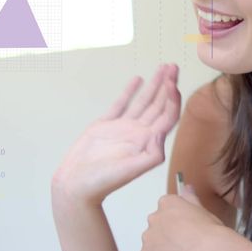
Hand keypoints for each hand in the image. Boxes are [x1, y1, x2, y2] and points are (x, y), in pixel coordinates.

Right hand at [52, 63, 180, 206]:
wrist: (78, 184)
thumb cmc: (103, 181)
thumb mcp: (131, 169)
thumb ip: (151, 154)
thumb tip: (160, 134)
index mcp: (148, 142)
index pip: (167, 116)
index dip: (172, 99)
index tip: (173, 83)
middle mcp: (139, 133)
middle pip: (159, 105)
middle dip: (168, 85)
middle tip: (173, 67)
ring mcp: (123, 128)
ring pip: (143, 101)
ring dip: (154, 85)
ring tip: (163, 68)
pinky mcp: (106, 125)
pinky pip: (122, 104)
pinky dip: (129, 91)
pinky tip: (138, 80)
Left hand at [139, 184, 229, 250]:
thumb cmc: (210, 233)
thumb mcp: (203, 210)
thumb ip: (190, 198)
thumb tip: (187, 188)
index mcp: (167, 203)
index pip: (166, 209)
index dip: (177, 221)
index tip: (185, 228)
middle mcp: (154, 217)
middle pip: (158, 226)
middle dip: (167, 234)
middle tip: (184, 243)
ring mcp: (148, 237)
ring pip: (153, 243)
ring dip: (162, 248)